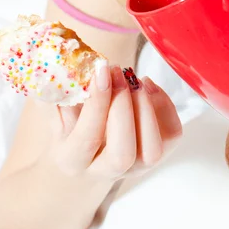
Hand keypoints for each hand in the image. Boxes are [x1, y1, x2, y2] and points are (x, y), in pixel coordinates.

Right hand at [47, 64, 181, 179]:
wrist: (85, 155)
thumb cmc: (69, 125)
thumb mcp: (56, 109)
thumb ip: (59, 90)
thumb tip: (67, 57)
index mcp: (73, 160)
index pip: (88, 139)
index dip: (97, 102)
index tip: (101, 69)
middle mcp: (105, 171)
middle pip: (123, 153)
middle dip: (123, 107)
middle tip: (119, 72)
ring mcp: (136, 167)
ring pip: (152, 151)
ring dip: (146, 108)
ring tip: (135, 80)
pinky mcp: (158, 155)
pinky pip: (171, 135)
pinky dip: (164, 106)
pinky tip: (147, 86)